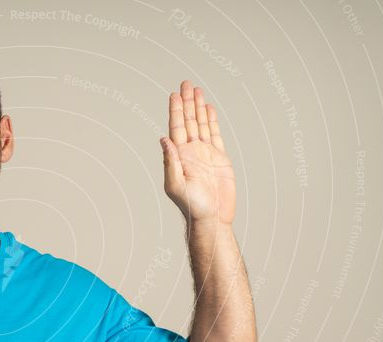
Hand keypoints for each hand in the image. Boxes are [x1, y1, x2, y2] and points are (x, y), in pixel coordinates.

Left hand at [160, 80, 235, 225]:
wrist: (212, 217)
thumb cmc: (192, 206)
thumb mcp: (176, 184)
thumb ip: (170, 161)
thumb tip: (164, 139)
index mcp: (179, 156)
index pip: (176, 128)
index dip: (176, 111)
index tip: (175, 94)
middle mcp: (190, 152)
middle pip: (188, 121)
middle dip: (187, 102)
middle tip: (186, 83)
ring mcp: (205, 154)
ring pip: (201, 125)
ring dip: (198, 108)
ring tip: (197, 90)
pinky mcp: (219, 158)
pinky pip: (215, 135)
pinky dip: (211, 121)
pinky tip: (208, 110)